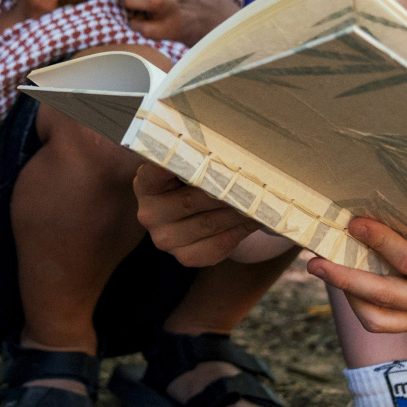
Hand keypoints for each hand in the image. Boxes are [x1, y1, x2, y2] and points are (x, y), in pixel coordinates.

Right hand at [133, 162, 258, 265]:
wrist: (197, 211)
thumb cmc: (194, 177)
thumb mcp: (187, 163)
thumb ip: (196, 156)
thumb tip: (227, 149)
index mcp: (145, 184)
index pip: (156, 172)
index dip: (175, 164)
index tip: (199, 154)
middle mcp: (149, 214)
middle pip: (193, 199)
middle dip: (226, 189)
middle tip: (253, 178)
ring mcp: (164, 239)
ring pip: (209, 223)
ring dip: (239, 211)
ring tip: (261, 198)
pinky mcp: (185, 257)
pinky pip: (219, 244)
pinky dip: (240, 230)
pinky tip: (256, 218)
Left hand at [306, 218, 406, 333]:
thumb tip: (362, 209)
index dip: (379, 241)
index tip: (354, 224)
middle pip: (385, 293)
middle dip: (346, 275)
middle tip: (315, 261)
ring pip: (376, 314)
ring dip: (346, 291)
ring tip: (324, 270)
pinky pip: (377, 322)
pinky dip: (356, 302)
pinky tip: (343, 282)